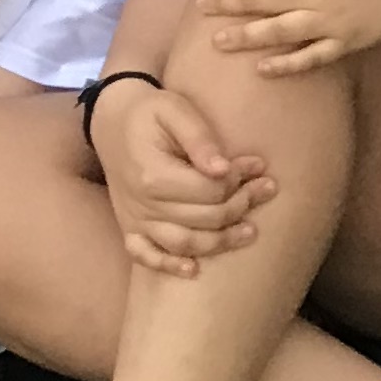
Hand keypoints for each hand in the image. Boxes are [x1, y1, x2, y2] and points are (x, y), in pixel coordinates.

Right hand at [96, 80, 276, 273]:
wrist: (114, 121)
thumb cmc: (151, 113)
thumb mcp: (177, 110)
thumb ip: (200, 139)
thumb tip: (223, 169)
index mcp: (154, 174)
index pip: (209, 191)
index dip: (239, 181)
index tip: (258, 166)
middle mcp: (143, 203)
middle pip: (203, 218)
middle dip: (241, 206)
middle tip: (266, 189)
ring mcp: (135, 218)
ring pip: (183, 243)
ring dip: (220, 242)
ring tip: (251, 231)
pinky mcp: (130, 226)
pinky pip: (144, 255)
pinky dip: (167, 265)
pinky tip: (193, 270)